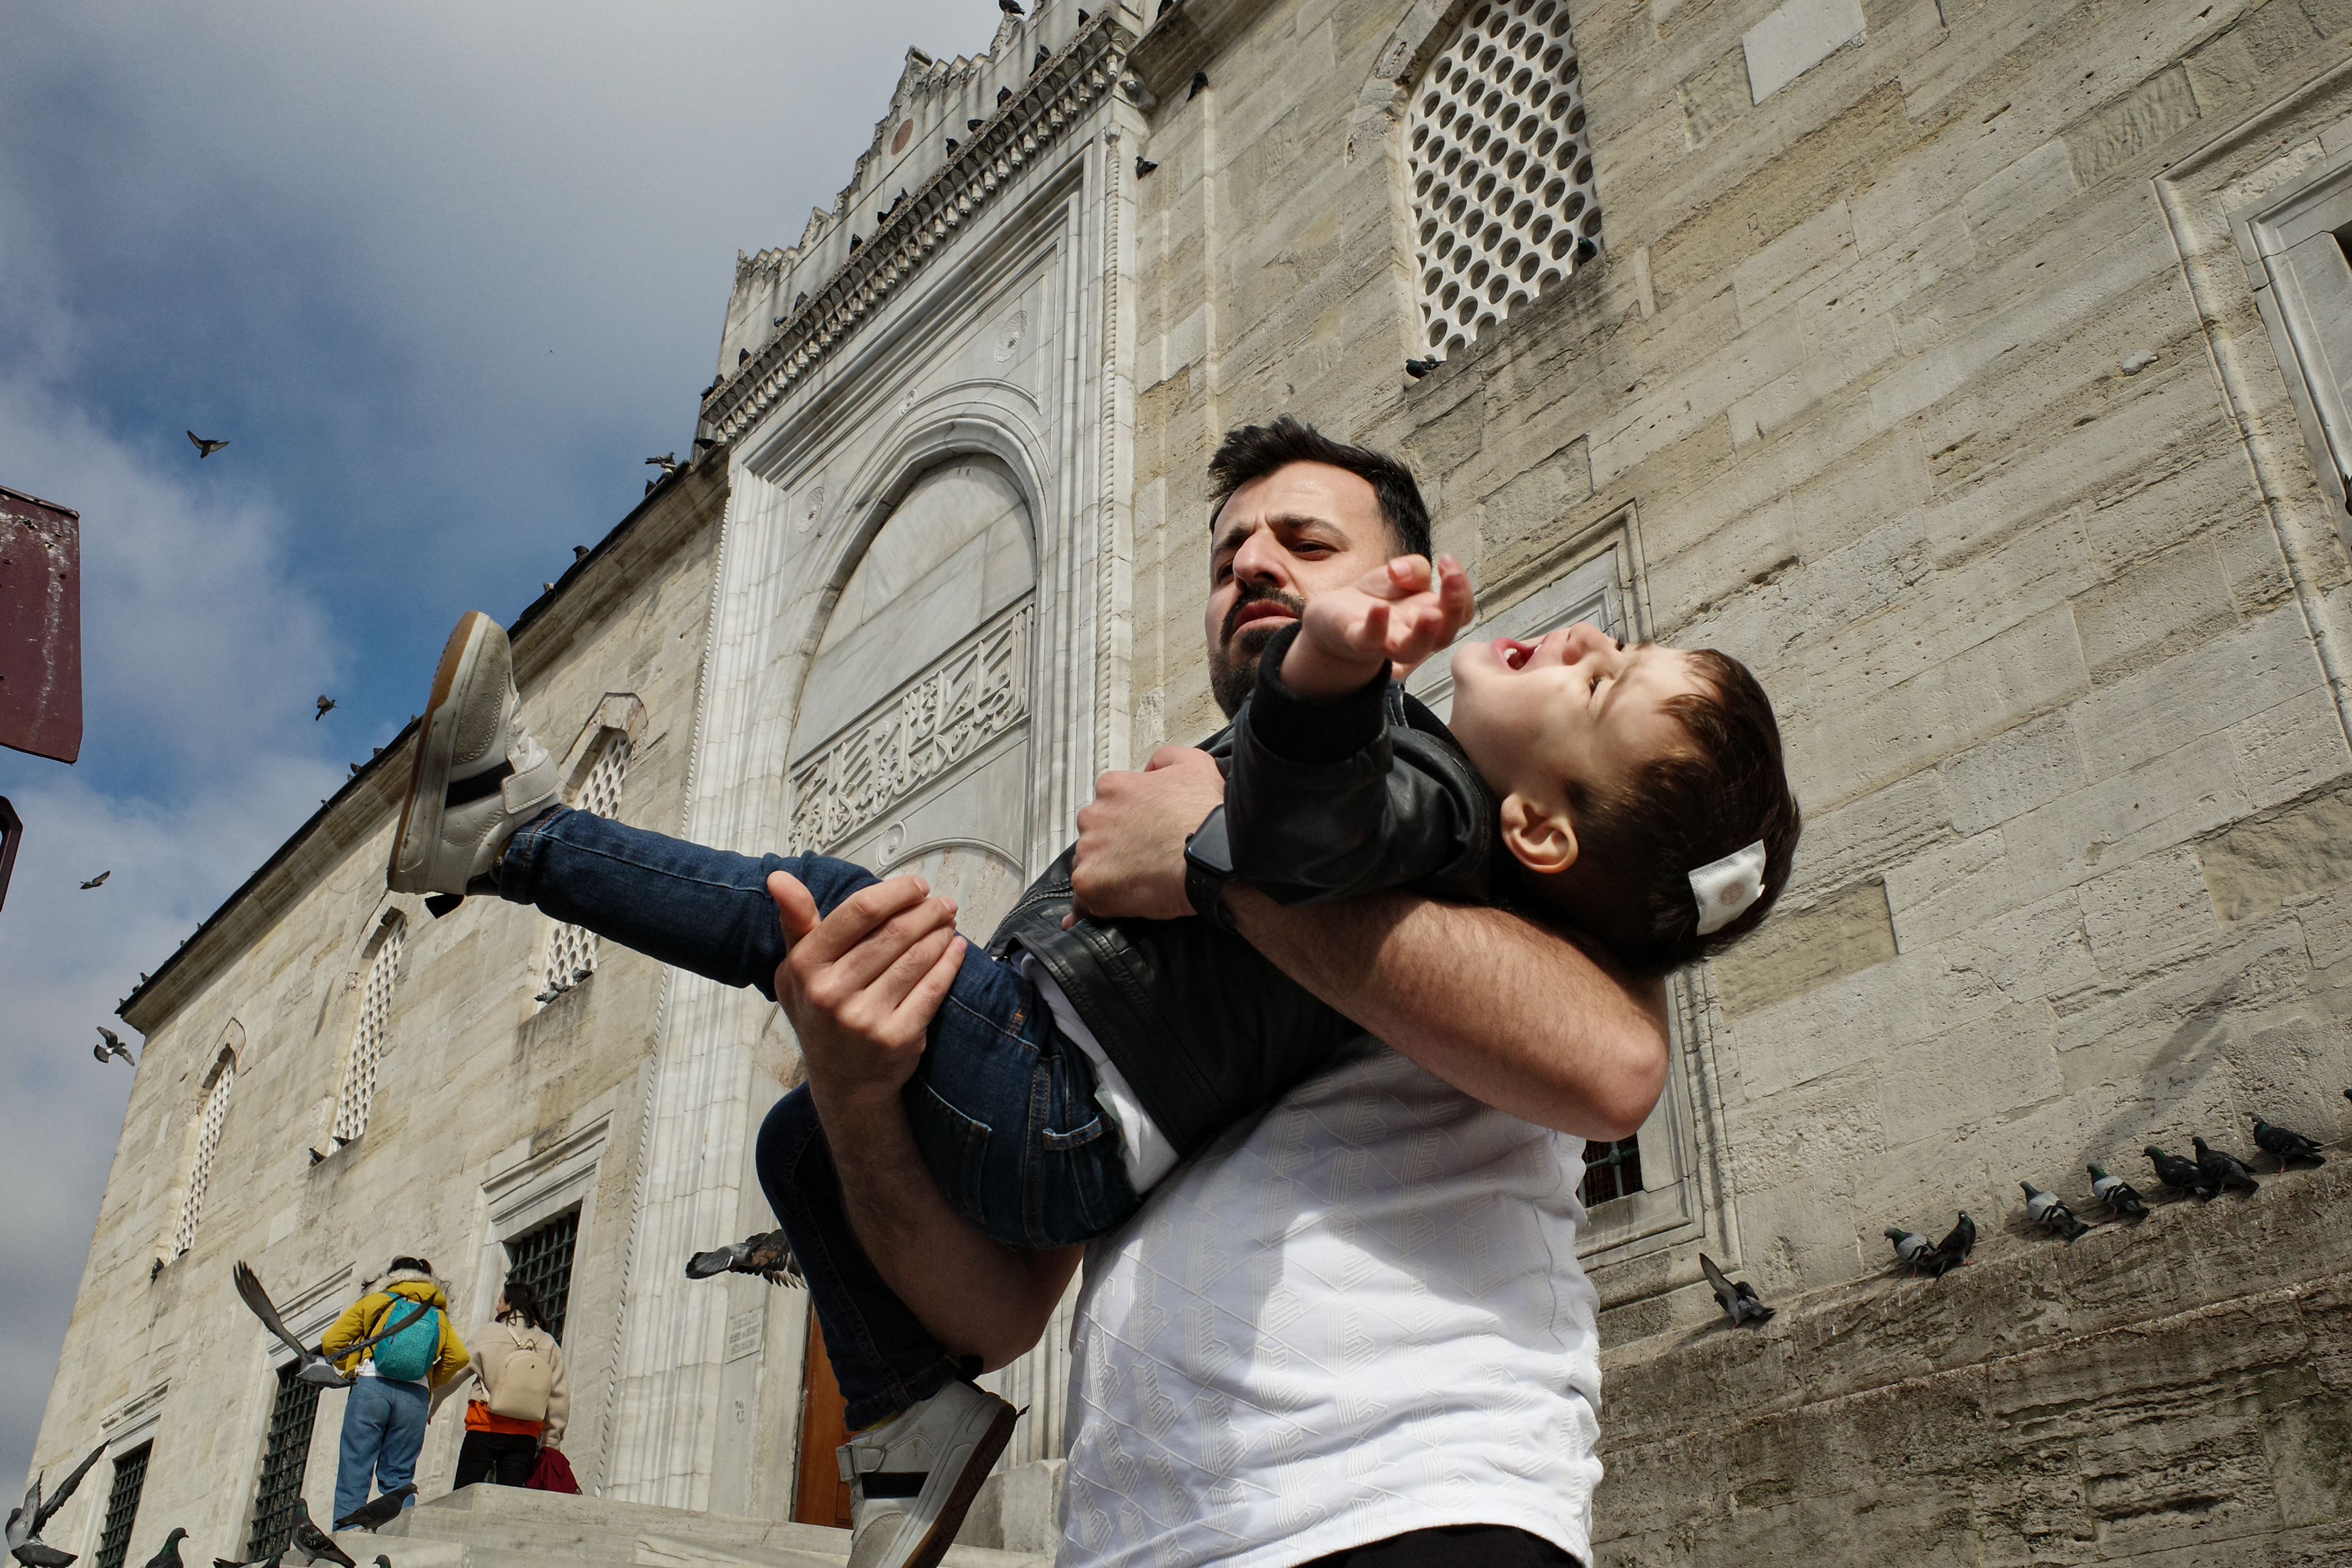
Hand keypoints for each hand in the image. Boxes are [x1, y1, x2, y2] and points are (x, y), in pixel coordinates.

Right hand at [769, 872, 965, 1113]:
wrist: (843, 1083)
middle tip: (943, 903)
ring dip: (941, 933)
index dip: (895, 892)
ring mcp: (864, 1019)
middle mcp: (831, 993)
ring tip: (949, 922)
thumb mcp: (797, 969)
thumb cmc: (821, 1013)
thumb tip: (778, 876)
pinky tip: (956, 949)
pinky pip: (933, 989)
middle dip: (927, 910)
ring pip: (917, 958)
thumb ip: (795, 921)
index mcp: (806, 967)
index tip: (917, 886)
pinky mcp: (896, 1039)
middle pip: (893, 933)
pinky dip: (950, 963)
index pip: (858, 912)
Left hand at [1066, 746, 1225, 921]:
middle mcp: (1093, 815)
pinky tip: (1116, 905)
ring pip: (1091, 864)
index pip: (1110, 804)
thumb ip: (1164, 760)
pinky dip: (1098, 903)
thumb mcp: (1194, 764)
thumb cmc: (1205, 815)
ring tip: (1141, 884)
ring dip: (1109, 873)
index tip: (1148, 834)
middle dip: (1115, 846)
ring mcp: (1088, 851)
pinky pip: (1086, 898)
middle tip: (1145, 859)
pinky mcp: (1089, 884)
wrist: (1212, 859)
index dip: (1130, 821)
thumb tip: (1149, 771)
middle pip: (1096, 834)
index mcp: (1113, 787)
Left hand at [1286, 553, 1473, 696]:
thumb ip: (1415, 569)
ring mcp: (1386, 642)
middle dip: (1455, 606)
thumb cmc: (1376, 598)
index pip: (1461, 612)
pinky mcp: (1357, 642)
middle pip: (1445, 635)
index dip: (1462, 588)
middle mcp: (1413, 634)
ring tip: (1431, 613)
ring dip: (1425, 634)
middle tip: (1452, 578)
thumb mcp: (1402, 574)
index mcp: (1430, 615)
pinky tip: (1379, 608)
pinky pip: (1370, 642)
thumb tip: (1403, 570)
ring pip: (1412, 651)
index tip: (1446, 559)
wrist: (1334, 616)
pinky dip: (1377, 627)